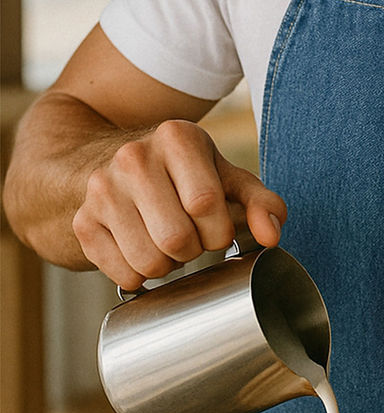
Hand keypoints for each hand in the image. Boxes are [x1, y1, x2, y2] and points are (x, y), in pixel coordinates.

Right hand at [72, 118, 286, 289]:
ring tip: (167, 242)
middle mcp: (132, 157)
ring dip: (168, 266)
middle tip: (191, 236)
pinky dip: (141, 275)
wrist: (113, 164)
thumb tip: (272, 234)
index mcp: (176, 137)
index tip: (216, 227)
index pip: (205, 204)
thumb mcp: (225, 177)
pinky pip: (124, 274)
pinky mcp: (83, 221)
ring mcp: (101, 189)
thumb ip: (259, 202)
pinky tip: (143, 249)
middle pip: (177, 238)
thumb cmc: (183, 175)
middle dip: (194, 250)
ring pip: (149, 262)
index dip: (219, 230)